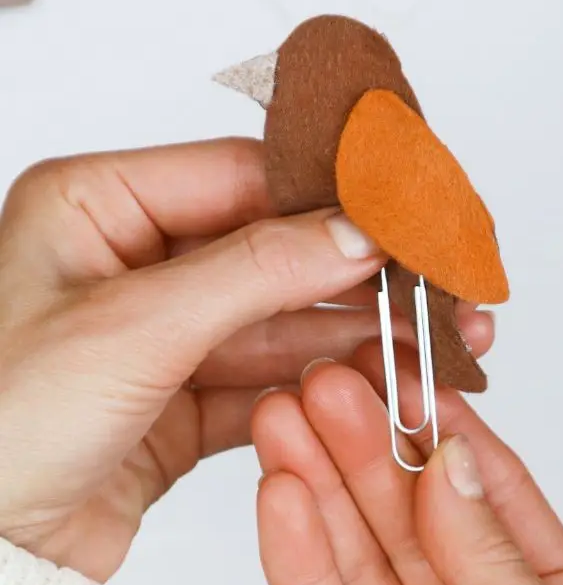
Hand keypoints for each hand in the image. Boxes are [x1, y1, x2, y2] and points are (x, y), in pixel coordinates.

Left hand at [0, 139, 493, 581]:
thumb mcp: (133, 328)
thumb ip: (255, 272)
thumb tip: (356, 231)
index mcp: (94, 205)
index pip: (243, 178)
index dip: (335, 197)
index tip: (413, 215)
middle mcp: (127, 262)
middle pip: (275, 252)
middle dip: (364, 276)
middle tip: (446, 290)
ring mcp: (156, 337)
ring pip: (281, 324)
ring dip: (360, 336)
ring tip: (441, 346)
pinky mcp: (176, 406)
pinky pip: (266, 382)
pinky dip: (323, 388)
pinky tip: (383, 386)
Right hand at [254, 345, 562, 584]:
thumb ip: (491, 565)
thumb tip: (449, 464)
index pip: (495, 504)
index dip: (447, 439)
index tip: (405, 373)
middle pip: (415, 529)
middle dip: (370, 456)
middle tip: (325, 386)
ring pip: (362, 571)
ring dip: (324, 496)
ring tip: (286, 423)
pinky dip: (300, 568)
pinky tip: (282, 502)